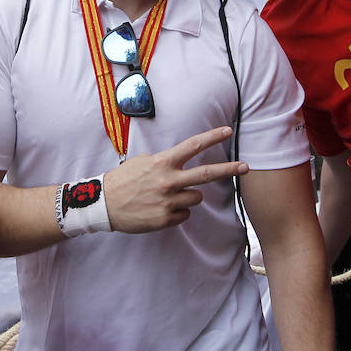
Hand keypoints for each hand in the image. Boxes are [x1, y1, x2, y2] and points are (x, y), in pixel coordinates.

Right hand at [104, 127, 247, 232]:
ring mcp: (168, 201)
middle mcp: (168, 181)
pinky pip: (184, 213)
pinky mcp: (166, 219)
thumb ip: (165, 162)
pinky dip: (177, 211)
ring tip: (167, 196)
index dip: (212, 137)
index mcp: (163, 163)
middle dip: (229, 170)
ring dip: (188, 196)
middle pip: (206, 174)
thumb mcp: (143, 162)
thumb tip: (181, 164)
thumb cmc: (123, 180)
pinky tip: (159, 208)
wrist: (104, 204)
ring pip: (196, 197)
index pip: (192, 146)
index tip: (227, 131)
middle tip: (246, 167)